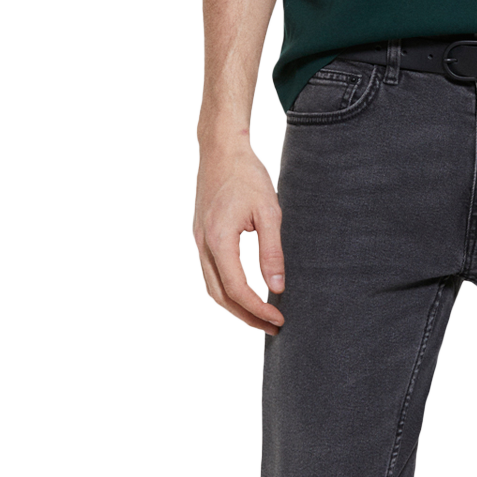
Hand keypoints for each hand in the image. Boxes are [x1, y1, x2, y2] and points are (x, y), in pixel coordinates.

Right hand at [194, 142, 285, 334]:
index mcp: (218, 238)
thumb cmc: (247, 175)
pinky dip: (227, 289)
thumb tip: (278, 288)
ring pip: (212, 286)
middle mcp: (202, 243)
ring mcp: (197, 240)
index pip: (237, 288)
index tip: (279, 319)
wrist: (221, 149)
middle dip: (245, 316)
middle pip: (219, 295)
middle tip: (272, 327)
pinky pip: (210, 272)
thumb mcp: (269, 211)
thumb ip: (272, 251)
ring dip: (234, 306)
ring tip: (260, 316)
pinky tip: (245, 292)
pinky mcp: (200, 235)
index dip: (258, 309)